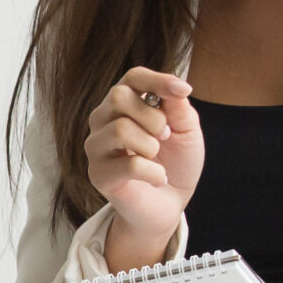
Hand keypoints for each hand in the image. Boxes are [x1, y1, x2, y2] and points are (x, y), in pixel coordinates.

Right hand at [84, 67, 201, 270]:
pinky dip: (154, 173)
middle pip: (118, 96)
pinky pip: (129, 164)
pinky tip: (157, 179)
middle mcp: (103, 120)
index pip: (132, 77)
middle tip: (164, 136)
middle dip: (152, 116)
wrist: (169, 204)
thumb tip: (176, 88)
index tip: (183, 90)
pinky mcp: (98, 174)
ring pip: (119, 129)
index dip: (157, 80)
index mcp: (125, 104)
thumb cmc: (174, 163)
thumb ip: (179, 108)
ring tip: (157, 158)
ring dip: (151, 145)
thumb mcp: (186, 131)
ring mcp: (96, 147)